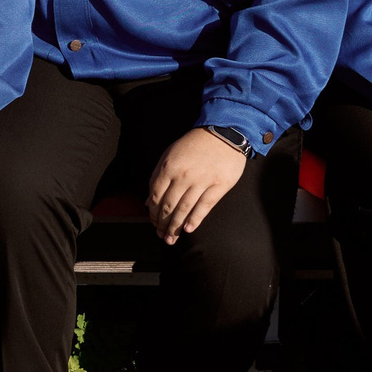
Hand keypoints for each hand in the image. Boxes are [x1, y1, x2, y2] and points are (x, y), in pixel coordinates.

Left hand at [146, 128, 247, 244]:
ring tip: (171, 238)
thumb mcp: (170, 155)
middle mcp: (183, 176)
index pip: (156, 196)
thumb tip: (148, 201)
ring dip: (176, 226)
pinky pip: (204, 206)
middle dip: (163, 223)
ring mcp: (202, 181)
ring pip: (184, 209)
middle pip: (169, 206)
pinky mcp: (219, 186)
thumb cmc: (194, 145)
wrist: (223, 133)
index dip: (153, 213)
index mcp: (168, 168)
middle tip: (161, 235)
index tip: (153, 222)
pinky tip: (188, 229)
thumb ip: (158, 176)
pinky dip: (195, 219)